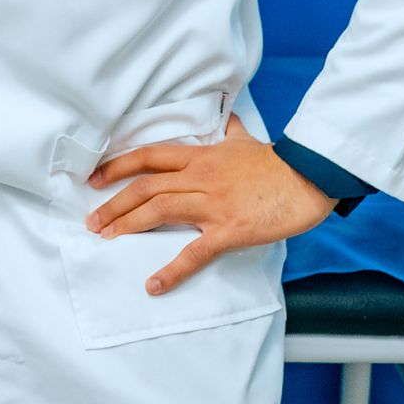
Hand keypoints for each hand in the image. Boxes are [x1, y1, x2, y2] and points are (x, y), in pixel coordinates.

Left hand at [85, 110, 337, 295]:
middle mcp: (200, 177)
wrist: (311, 175)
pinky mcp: (230, 229)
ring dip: (128, 226)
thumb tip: (231, 119)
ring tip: (107, 240)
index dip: (118, 166)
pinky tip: (153, 284)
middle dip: (114, 204)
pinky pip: (195, 251)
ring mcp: (213, 203)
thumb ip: (233, 133)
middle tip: (92, 222)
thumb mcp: (249, 142)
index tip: (95, 179)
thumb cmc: (280, 162)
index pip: (149, 157)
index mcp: (201, 157)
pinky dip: (172, 270)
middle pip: (145, 187)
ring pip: (159, 211)